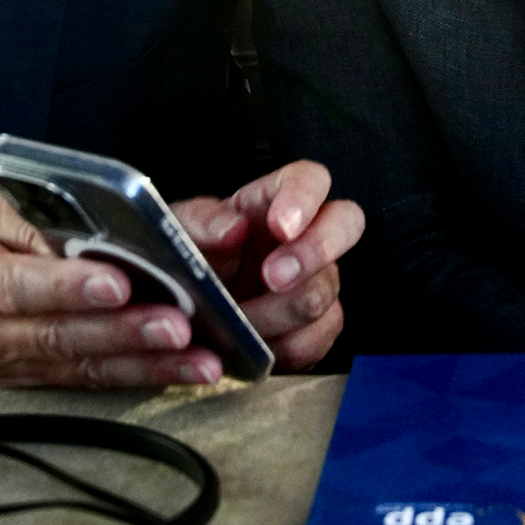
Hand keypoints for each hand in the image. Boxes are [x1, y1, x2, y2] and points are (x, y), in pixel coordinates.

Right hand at [0, 185, 218, 388]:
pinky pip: (87, 383)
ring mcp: (8, 364)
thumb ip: (52, 207)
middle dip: (124, 332)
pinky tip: (180, 372)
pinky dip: (138, 377)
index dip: (69, 286)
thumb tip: (126, 211)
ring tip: (196, 359)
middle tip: (177, 325)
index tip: (118, 284)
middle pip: (60, 334)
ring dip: (145, 364)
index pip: (20, 284)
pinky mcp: (30, 383)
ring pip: (81, 366)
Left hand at [170, 160, 362, 375]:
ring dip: (278, 312)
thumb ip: (200, 221)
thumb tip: (233, 229)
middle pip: (346, 223)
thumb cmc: (188, 263)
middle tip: (272, 277)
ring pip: (324, 290)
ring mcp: (318, 280)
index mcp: (273, 201)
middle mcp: (306, 236)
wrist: (183, 319)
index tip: (280, 226)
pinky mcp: (318, 325)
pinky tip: (256, 344)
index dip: (304, 199)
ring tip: (238, 322)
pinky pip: (320, 336)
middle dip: (312, 252)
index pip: (311, 179)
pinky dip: (284, 346)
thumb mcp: (178, 233)